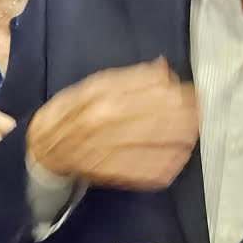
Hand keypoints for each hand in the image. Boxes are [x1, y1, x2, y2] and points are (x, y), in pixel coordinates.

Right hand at [27, 58, 198, 188]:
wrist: (42, 148)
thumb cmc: (71, 113)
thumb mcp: (94, 87)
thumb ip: (130, 78)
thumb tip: (162, 69)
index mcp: (103, 96)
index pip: (150, 92)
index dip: (177, 94)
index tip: (193, 94)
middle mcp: (107, 120)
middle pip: (157, 117)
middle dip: (184, 117)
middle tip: (199, 114)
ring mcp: (109, 147)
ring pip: (154, 144)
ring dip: (180, 140)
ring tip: (193, 135)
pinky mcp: (111, 172)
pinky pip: (143, 170)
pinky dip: (164, 166)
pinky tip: (177, 160)